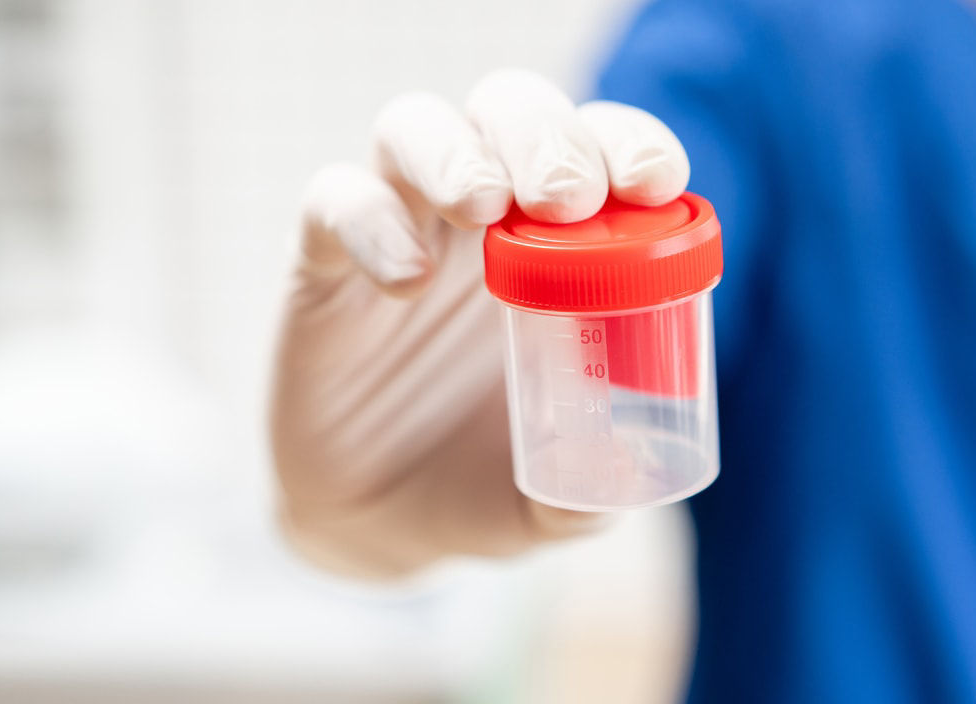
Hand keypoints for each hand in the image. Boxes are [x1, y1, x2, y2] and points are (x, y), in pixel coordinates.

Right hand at [272, 69, 689, 577]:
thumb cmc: (484, 485)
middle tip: (566, 200)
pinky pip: (332, 203)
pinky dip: (370, 223)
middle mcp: (479, 218)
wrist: (380, 526)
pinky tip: (408, 280)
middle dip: (545, 136)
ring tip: (484, 208)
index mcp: (559, 247)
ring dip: (455, 150)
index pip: (599, 150)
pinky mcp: (323, 266)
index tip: (653, 182)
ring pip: (413, 125)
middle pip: (507, 110)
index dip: (628, 143)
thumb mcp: (553, 502)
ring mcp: (399, 229)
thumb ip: (594, 493)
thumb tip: (631, 473)